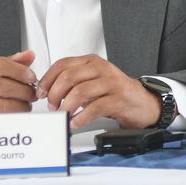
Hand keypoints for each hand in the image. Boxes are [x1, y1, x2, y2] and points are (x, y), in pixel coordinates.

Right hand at [0, 50, 37, 115]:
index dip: (20, 71)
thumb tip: (29, 55)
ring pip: (5, 103)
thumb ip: (10, 63)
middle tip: (32, 92)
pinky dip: (13, 114)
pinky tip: (16, 111)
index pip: (0, 64)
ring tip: (25, 103)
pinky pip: (1, 116)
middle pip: (5, 85)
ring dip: (21, 104)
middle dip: (25, 90)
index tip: (31, 77)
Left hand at [37, 55, 160, 129]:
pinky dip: (81, 118)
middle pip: (69, 77)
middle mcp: (101, 68)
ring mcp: (111, 83)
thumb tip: (48, 90)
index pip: (62, 64)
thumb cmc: (116, 93)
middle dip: (55, 94)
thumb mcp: (93, 82)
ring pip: (80, 91)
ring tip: (63, 115)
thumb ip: (74, 82)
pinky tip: (75, 123)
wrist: (144, 102)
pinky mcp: (119, 99)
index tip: (41, 92)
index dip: (48, 79)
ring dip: (67, 106)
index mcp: (91, 61)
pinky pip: (95, 108)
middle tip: (52, 106)